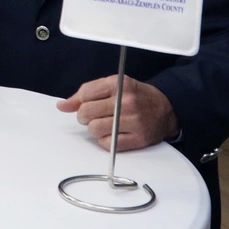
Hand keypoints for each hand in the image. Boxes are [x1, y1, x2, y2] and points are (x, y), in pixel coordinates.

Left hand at [56, 75, 178, 150]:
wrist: (166, 108)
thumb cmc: (135, 96)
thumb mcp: (112, 86)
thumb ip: (86, 93)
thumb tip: (62, 106)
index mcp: (119, 84)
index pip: (85, 94)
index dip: (80, 102)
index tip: (85, 105)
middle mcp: (127, 101)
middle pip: (87, 113)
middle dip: (84, 116)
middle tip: (91, 117)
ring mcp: (134, 120)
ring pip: (95, 129)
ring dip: (94, 129)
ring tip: (103, 124)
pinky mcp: (139, 138)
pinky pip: (109, 144)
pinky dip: (105, 141)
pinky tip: (112, 134)